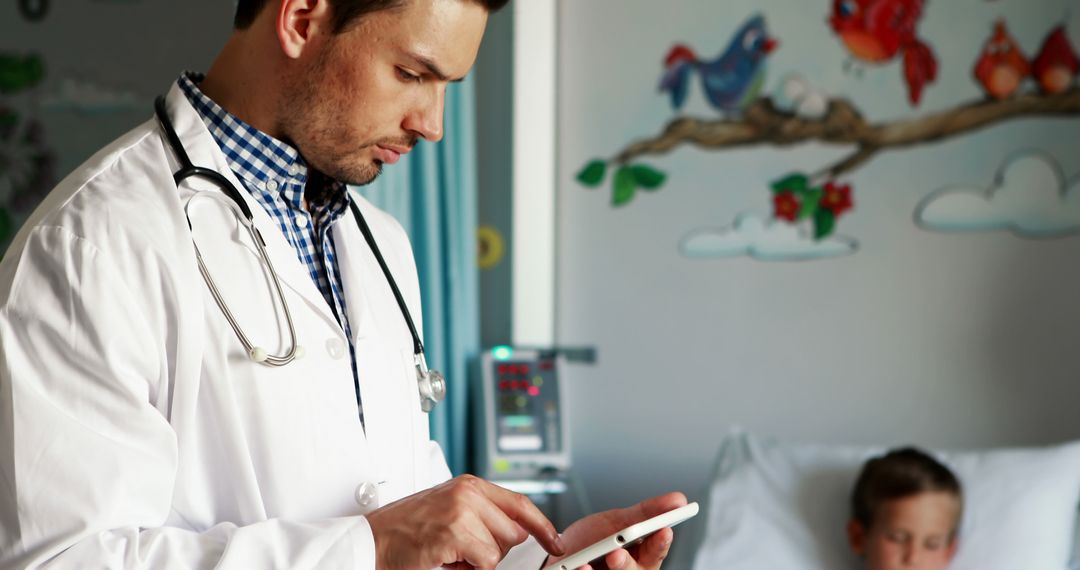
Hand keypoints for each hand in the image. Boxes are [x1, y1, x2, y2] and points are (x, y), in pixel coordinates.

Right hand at [366, 474, 565, 569]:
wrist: (370, 540)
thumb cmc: (405, 530)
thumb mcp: (448, 510)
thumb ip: (480, 514)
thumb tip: (514, 533)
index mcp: (469, 485)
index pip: (520, 504)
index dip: (542, 526)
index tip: (556, 542)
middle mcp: (468, 493)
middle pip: (514, 532)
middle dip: (494, 550)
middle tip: (463, 551)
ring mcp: (461, 511)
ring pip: (500, 550)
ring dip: (478, 562)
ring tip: (450, 553)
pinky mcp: (454, 532)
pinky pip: (485, 563)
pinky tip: (445, 560)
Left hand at [545, 492, 686, 569]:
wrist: (564, 552)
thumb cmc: (595, 540)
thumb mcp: (618, 522)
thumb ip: (646, 513)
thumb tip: (677, 500)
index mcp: (641, 556)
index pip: (655, 552)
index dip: (660, 543)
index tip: (664, 531)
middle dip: (628, 564)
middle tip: (618, 553)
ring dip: (614, 569)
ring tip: (605, 557)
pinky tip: (581, 567)